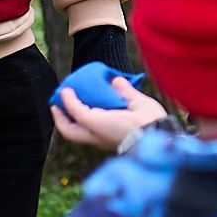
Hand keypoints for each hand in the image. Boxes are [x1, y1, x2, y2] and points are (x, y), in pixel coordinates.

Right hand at [52, 80, 167, 149]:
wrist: (155, 130)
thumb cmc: (151, 122)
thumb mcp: (136, 102)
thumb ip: (125, 92)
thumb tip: (116, 80)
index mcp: (110, 134)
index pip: (91, 128)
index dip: (83, 115)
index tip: (79, 101)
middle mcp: (100, 137)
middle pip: (75, 132)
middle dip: (65, 119)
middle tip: (60, 103)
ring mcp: (95, 132)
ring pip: (70, 128)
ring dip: (62, 112)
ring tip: (60, 95)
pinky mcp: (93, 123)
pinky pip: (75, 111)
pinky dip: (69, 101)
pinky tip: (66, 91)